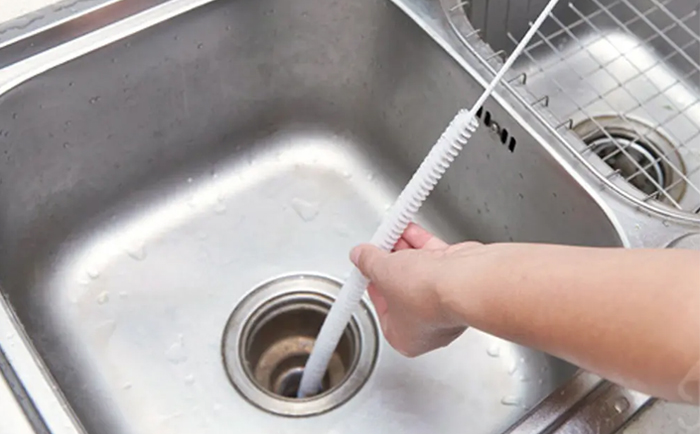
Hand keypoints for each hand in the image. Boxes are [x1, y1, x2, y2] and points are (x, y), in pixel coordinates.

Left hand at [350, 223, 483, 356]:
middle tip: (380, 245)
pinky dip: (422, 243)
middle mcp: (428, 325)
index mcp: (404, 337)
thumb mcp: (382, 273)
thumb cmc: (426, 295)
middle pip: (401, 288)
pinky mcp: (459, 281)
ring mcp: (446, 302)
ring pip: (420, 272)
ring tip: (394, 232)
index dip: (372, 283)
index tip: (366, 267)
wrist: (464, 281)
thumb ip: (368, 262)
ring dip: (406, 249)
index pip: (382, 308)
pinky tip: (411, 230)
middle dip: (390, 262)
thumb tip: (360, 256)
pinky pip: (436, 260)